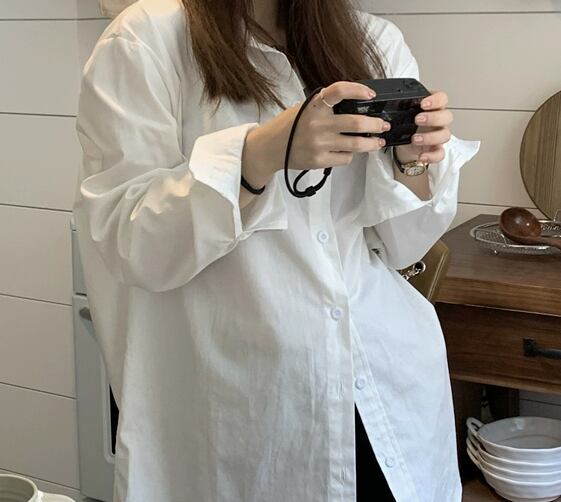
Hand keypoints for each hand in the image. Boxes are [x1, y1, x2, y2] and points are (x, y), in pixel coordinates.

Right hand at [242, 81, 389, 187]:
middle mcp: (317, 124)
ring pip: (355, 144)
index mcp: (313, 106)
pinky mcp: (319, 160)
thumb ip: (325, 107)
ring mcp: (319, 144)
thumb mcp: (303, 109)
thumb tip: (355, 107)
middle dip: (375, 124)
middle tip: (383, 125)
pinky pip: (344, 158)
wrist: (269, 148)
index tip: (371, 95)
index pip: (338, 91)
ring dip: (371, 143)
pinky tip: (349, 152)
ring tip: (378, 142)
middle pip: (356, 122)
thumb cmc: (288, 126)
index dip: (358, 90)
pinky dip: (350, 155)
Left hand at [394, 90, 452, 164]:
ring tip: (415, 139)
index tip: (423, 104)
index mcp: (433, 107)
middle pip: (447, 116)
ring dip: (430, 137)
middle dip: (433, 118)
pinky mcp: (436, 149)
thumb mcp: (403, 114)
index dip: (436, 100)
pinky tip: (421, 156)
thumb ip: (402, 109)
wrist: (405, 143)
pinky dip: (432, 156)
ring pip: (445, 135)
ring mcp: (439, 135)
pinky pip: (440, 153)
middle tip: (417, 120)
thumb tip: (387, 109)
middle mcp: (439, 120)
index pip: (442, 98)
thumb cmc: (407, 125)